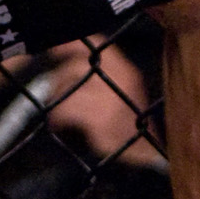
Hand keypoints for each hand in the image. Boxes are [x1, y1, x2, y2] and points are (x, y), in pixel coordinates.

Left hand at [41, 42, 159, 164]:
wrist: (145, 155)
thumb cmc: (129, 124)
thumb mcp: (123, 93)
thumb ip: (103, 77)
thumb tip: (70, 68)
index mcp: (126, 70)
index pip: (97, 43)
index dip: (72, 45)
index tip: (55, 49)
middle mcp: (121, 79)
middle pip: (75, 66)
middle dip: (60, 79)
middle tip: (56, 92)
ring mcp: (110, 99)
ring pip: (68, 88)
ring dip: (57, 99)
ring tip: (58, 112)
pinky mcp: (100, 118)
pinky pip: (66, 109)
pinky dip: (57, 117)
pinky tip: (58, 125)